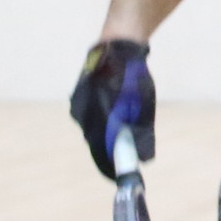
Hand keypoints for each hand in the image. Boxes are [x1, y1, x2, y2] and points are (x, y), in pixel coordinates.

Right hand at [70, 39, 155, 178]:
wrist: (117, 43)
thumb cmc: (133, 74)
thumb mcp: (143, 105)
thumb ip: (141, 131)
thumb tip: (143, 158)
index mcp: (100, 115)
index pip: (101, 151)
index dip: (109, 166)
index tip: (116, 177)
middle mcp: (83, 112)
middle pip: (95, 141)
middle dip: (108, 150)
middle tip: (122, 158)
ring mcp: (78, 104)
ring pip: (91, 129)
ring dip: (104, 134)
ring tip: (119, 137)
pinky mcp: (77, 98)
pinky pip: (88, 117)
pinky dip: (100, 121)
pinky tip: (111, 116)